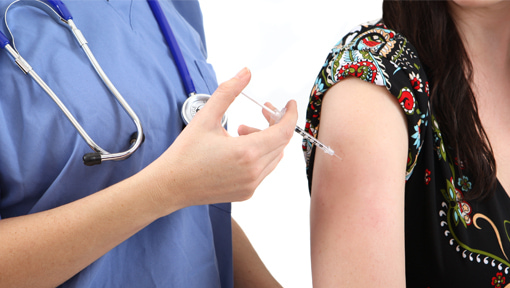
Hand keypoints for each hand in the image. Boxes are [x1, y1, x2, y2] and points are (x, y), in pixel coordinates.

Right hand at [147, 68, 297, 214]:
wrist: (171, 185)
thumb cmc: (185, 154)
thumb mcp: (206, 117)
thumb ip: (228, 91)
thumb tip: (245, 73)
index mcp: (247, 152)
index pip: (284, 131)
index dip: (289, 115)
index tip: (289, 105)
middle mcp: (253, 171)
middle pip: (281, 142)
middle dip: (275, 123)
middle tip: (262, 112)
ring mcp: (251, 185)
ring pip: (274, 156)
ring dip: (266, 140)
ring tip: (241, 131)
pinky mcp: (247, 192)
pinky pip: (265, 170)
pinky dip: (260, 155)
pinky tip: (239, 148)